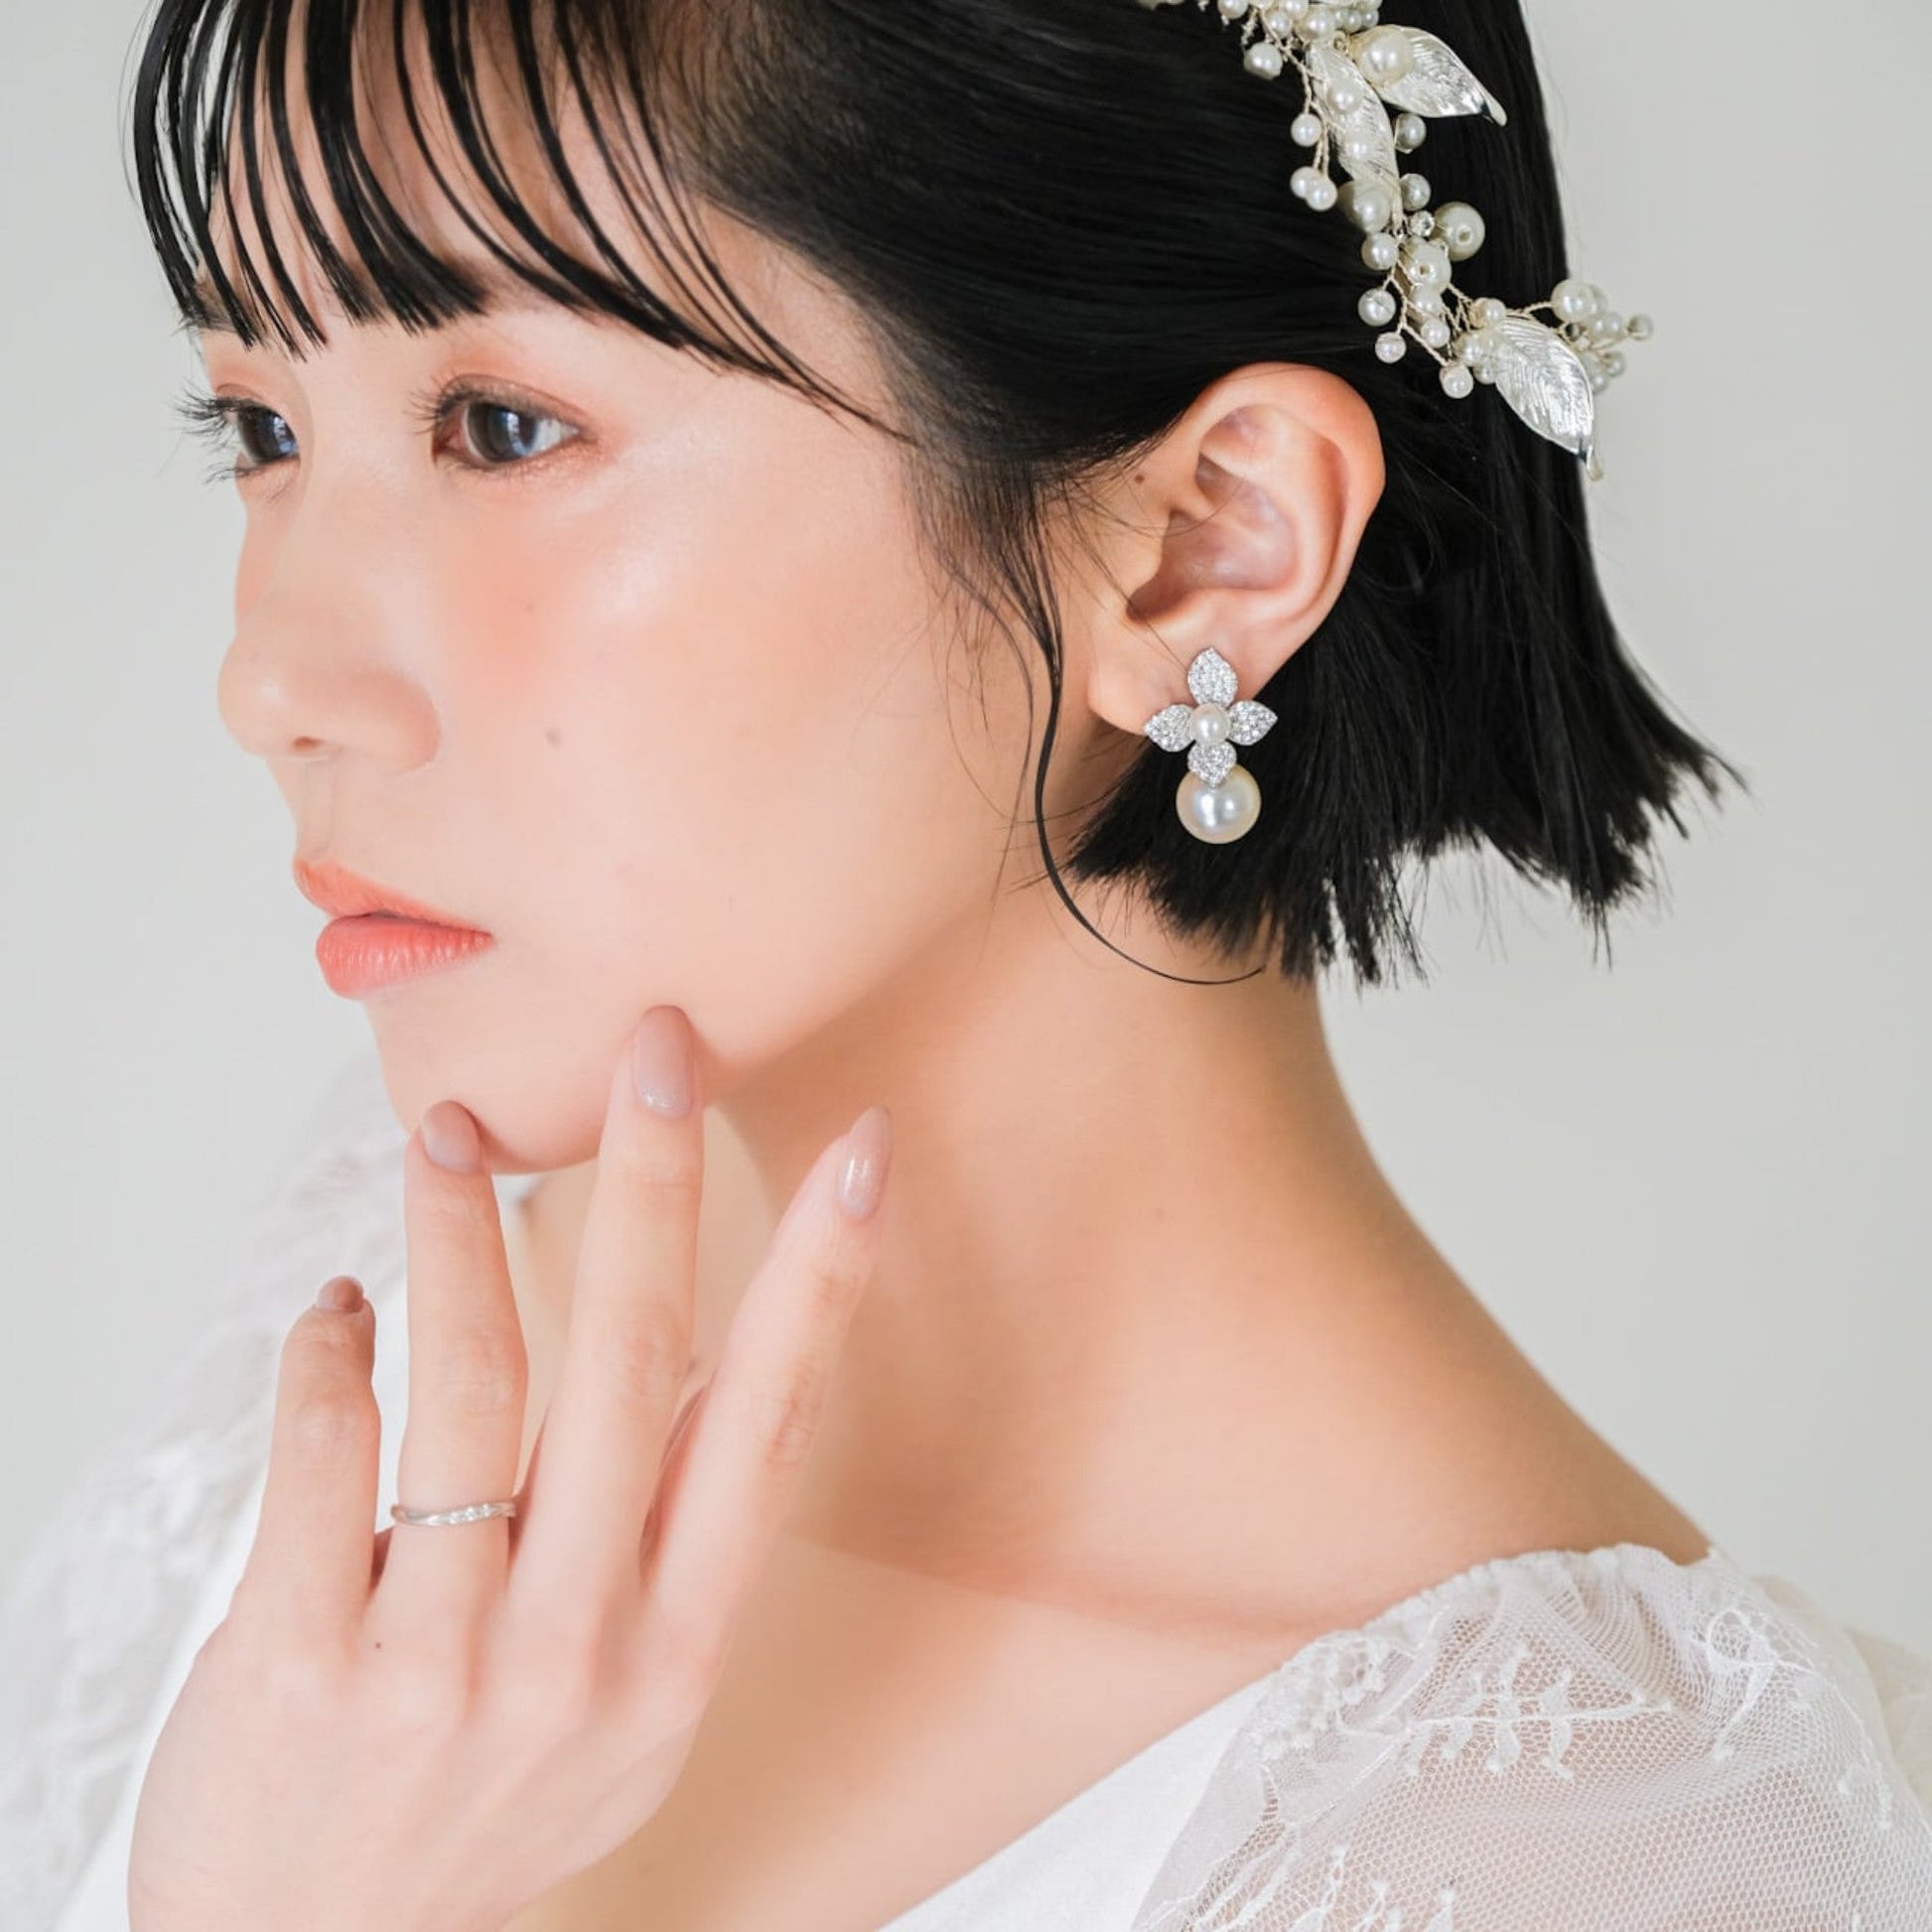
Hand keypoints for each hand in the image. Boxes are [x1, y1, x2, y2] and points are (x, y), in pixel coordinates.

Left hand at [128, 1005, 891, 1931]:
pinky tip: (339, 1305)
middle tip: (658, 1052)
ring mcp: (443, 1662)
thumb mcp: (626, 1708)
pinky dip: (330, 1354)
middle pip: (631, 1366)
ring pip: (470, 1387)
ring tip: (447, 1137)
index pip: (769, 1423)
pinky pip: (323, 1462)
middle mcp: (582, 1647)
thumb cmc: (483, 1813)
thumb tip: (701, 1362)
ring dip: (461, 1233)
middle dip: (654, 1186)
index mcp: (677, 1646)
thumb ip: (665, 1546)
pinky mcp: (302, 1668)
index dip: (820, 1279)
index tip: (858, 1156)